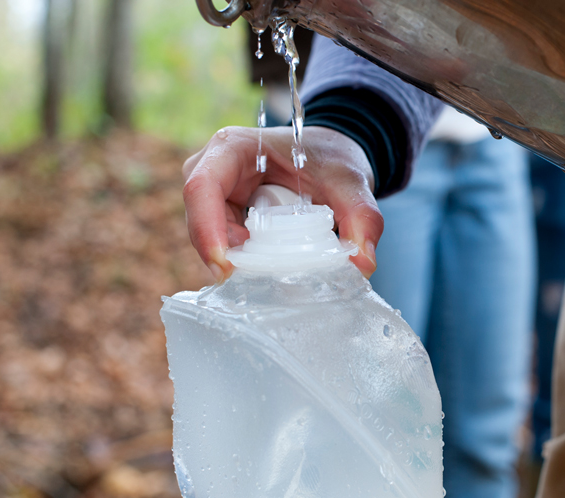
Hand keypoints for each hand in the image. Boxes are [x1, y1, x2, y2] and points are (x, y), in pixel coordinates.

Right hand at [182, 126, 382, 281]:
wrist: (333, 156)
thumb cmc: (333, 157)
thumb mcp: (351, 182)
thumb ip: (363, 217)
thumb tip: (363, 264)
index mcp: (233, 147)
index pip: (203, 186)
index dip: (207, 228)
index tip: (226, 267)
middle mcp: (214, 168)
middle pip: (201, 219)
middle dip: (223, 255)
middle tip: (256, 283)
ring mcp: (217, 195)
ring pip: (211, 237)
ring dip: (236, 262)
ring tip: (270, 277)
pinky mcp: (225, 216)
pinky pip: (225, 245)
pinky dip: (245, 262)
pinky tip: (269, 273)